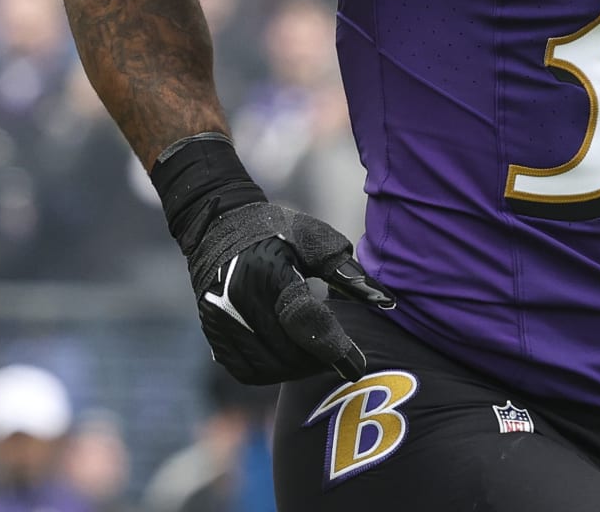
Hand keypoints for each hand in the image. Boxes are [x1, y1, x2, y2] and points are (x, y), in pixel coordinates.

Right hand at [183, 200, 395, 385]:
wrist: (219, 227)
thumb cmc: (278, 231)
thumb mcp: (316, 241)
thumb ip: (348, 273)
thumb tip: (386, 301)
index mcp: (271, 272)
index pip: (304, 320)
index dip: (333, 347)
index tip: (357, 366)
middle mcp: (241, 299)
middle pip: (287, 350)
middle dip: (319, 360)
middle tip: (338, 355)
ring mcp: (223, 319)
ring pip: (268, 367)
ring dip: (298, 370)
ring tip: (316, 356)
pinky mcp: (214, 333)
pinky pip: (247, 370)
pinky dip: (273, 372)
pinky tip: (289, 359)